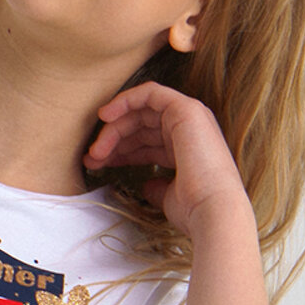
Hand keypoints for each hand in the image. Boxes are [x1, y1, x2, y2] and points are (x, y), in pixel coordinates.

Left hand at [84, 82, 250, 237]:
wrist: (212, 210)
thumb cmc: (193, 209)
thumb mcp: (168, 197)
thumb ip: (156, 187)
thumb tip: (146, 185)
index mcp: (186, 148)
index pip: (146, 142)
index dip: (119, 150)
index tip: (98, 163)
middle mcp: (190, 129)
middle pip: (140, 125)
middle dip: (112, 140)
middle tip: (91, 158)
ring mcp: (190, 116)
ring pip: (141, 111)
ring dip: (113, 128)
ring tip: (95, 152)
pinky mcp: (186, 109)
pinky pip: (150, 94)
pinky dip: (126, 100)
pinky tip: (106, 116)